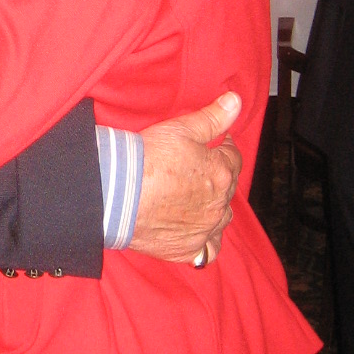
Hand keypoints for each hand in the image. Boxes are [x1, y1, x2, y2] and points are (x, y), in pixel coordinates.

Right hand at [130, 92, 241, 264]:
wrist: (117, 193)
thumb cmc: (148, 158)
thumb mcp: (181, 129)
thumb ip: (213, 117)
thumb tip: (235, 101)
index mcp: (221, 172)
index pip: (233, 158)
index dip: (226, 148)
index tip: (219, 144)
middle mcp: (218, 204)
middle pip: (228, 189)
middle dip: (220, 177)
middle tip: (203, 170)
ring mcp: (204, 229)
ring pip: (222, 220)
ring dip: (216, 210)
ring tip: (201, 201)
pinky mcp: (186, 249)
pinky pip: (207, 252)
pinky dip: (206, 242)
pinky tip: (197, 233)